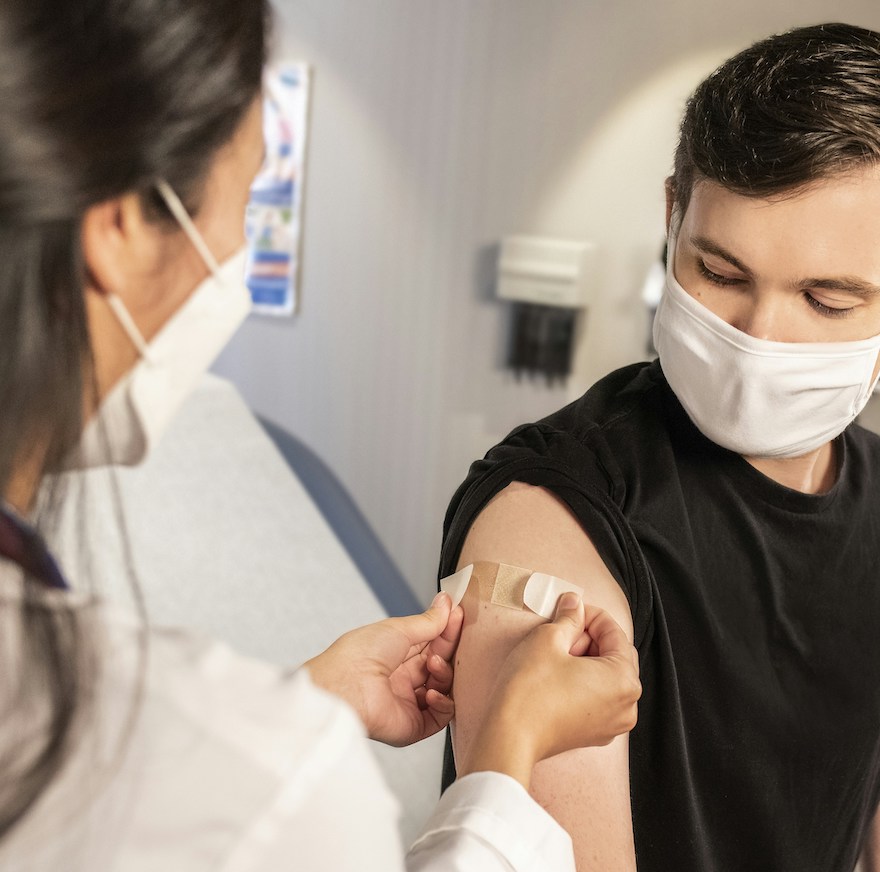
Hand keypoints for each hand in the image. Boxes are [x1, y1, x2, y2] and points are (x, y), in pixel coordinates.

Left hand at [305, 592, 463, 746]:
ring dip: (445, 674)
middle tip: (456, 634)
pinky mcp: (412, 725)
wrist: (343, 687)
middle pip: (440, 664)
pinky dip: (443, 703)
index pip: (431, 642)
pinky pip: (440, 717)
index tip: (458, 614)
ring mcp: (408, 702)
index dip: (446, 630)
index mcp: (395, 654)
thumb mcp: (398, 629)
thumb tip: (446, 603)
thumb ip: (428, 621)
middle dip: (449, 649)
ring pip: (443, 688)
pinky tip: (432, 692)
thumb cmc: (359, 655)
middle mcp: (402, 678)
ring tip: (434, 664)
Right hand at [459, 593, 640, 787]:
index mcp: (624, 680)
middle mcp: (627, 705)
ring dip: (586, 659)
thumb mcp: (548, 639)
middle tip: (560, 631)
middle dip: (589, 638)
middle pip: (615, 655)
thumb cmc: (530, 690)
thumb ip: (569, 617)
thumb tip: (574, 603)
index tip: (570, 608)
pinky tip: (557, 675)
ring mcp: (612, 724)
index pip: (614, 633)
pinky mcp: (594, 734)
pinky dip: (583, 681)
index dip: (590, 615)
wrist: (510, 735)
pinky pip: (598, 697)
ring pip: (606, 677)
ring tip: (556, 653)